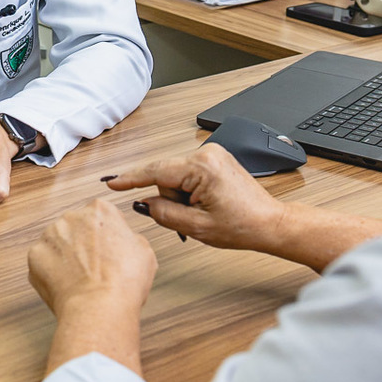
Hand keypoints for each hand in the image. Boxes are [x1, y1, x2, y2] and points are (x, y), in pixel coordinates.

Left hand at [28, 199, 157, 316]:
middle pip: (77, 227)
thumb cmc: (123, 283)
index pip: (102, 215)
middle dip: (83, 244)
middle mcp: (72, 216)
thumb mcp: (144, 252)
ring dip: (66, 257)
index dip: (107, 235)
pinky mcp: (35, 255)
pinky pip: (44, 261)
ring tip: (81, 279)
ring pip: (58, 243)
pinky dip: (51, 272)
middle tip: (95, 267)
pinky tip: (66, 285)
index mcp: (99, 210)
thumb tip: (125, 240)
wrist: (99, 308)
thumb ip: (130, 237)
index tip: (109, 249)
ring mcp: (51, 235)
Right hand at [108, 144, 286, 252]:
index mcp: (201, 168)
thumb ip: (163, 213)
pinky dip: (190, 190)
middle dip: (171, 198)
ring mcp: (212, 154)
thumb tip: (143, 203)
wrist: (269, 223)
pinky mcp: (215, 159)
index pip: (155, 171)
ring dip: (182, 196)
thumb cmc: (243, 226)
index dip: (131, 179)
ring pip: (176, 176)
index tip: (112, 183)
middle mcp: (206, 154)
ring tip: (204, 212)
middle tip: (191, 217)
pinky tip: (206, 204)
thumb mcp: (196, 227)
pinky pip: (188, 174)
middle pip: (165, 175)